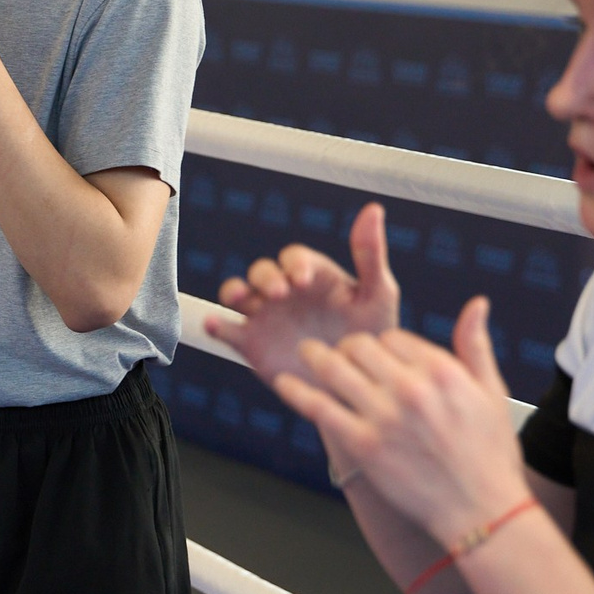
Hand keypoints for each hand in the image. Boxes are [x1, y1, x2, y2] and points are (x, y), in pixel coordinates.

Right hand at [208, 203, 401, 386]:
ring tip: (241, 299)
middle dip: (265, 277)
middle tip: (279, 294)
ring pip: (238, 293)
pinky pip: (227, 330)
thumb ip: (371, 253)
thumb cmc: (372, 335)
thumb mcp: (378, 294)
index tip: (303, 280)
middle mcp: (285, 292)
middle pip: (262, 271)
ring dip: (235, 291)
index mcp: (312, 276)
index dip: (294, 264)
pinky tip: (215, 325)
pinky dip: (215, 325)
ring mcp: (265, 317)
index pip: (294, 258)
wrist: (357, 384)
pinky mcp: (251, 344)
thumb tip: (373, 208)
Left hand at [273, 298, 529, 542]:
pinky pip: (319, 407)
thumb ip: (475, 344)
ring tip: (305, 353)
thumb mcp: (492, 392)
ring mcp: (384, 417)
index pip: (391, 338)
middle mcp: (411, 388)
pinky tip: (284, 382)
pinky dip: (297, 391)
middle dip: (346, 348)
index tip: (375, 357)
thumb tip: (476, 303)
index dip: (380, 346)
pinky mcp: (363, 445)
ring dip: (315, 357)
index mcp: (441, 371)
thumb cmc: (490, 454)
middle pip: (358, 347)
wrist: (481, 510)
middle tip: (337, 353)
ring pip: (334, 368)